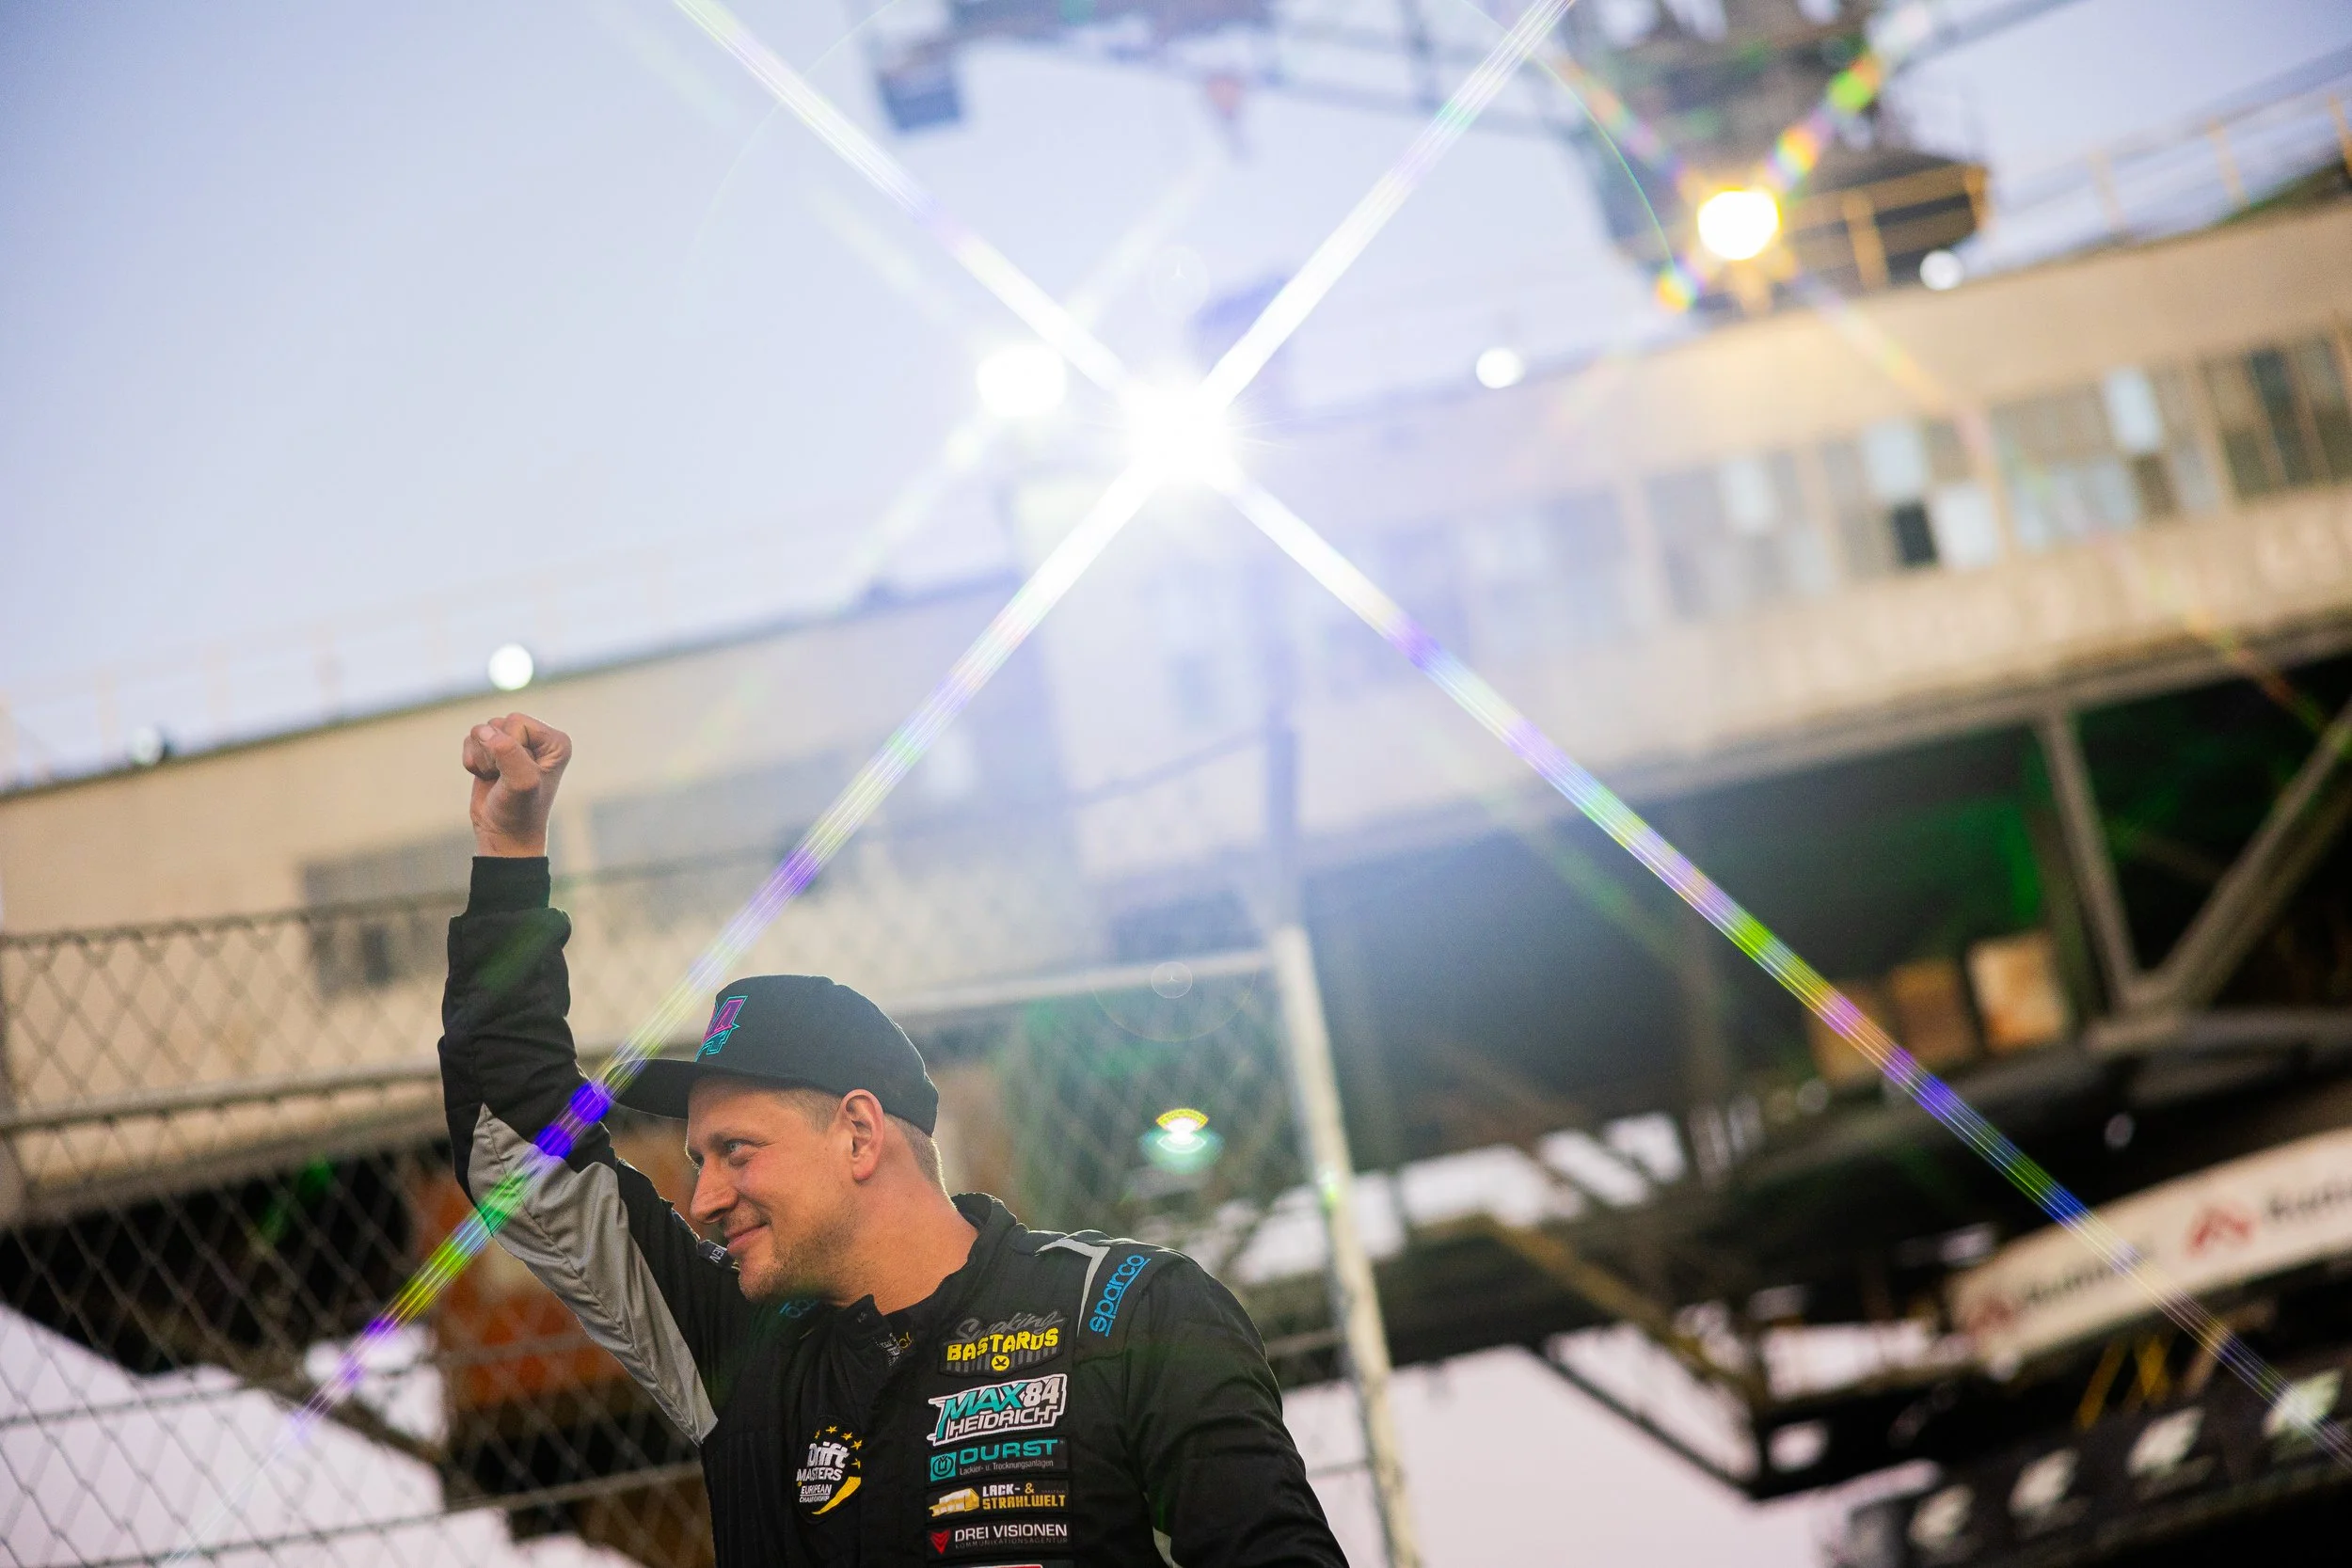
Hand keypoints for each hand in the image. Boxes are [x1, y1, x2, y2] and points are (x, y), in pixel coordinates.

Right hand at [463, 713, 570, 856]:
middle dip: (493, 752)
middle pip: (497, 723)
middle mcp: (538, 739)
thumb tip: (484, 731)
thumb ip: (507, 752)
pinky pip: (470, 740)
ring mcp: (515, 743)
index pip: (516, 722)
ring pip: (481, 731)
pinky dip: (472, 761)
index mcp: (555, 742)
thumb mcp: (521, 782)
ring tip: (497, 778)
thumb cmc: (519, 811)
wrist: (504, 835)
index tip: (518, 773)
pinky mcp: (494, 751)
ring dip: (482, 758)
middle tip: (505, 778)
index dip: (509, 748)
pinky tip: (487, 778)